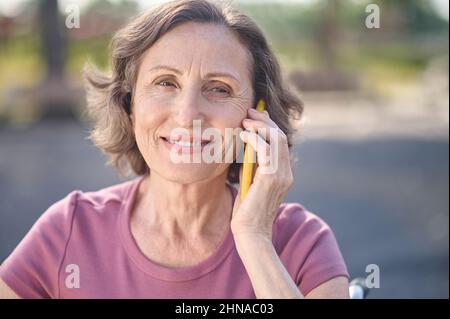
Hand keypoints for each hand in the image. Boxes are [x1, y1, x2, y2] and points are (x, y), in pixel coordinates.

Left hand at [230, 108, 293, 238]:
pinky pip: (266, 149)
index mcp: (283, 173)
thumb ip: (253, 166)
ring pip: (276, 139)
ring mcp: (281, 175)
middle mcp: (286, 172)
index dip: (268, 126)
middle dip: (264, 121)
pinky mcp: (271, 178)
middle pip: (280, 136)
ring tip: (245, 121)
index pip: (280, 142)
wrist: (250, 233)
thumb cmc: (247, 212)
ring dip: (259, 126)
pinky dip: (254, 138)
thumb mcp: (251, 183)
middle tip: (249, 113)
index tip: (253, 117)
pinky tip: (243, 135)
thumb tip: (246, 147)